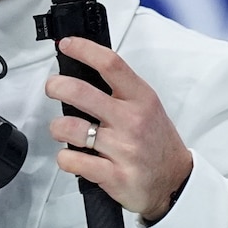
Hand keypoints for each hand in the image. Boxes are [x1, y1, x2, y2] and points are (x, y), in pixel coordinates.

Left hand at [45, 37, 194, 222]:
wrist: (175, 182)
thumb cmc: (157, 143)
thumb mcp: (148, 107)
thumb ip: (121, 91)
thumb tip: (84, 72)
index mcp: (141, 99)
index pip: (110, 64)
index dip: (83, 50)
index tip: (67, 45)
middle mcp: (132, 121)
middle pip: (81, 92)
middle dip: (56, 86)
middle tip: (52, 88)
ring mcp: (123, 149)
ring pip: (71, 128)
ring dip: (57, 127)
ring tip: (62, 129)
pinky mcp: (114, 176)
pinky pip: (73, 160)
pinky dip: (65, 158)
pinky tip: (72, 156)